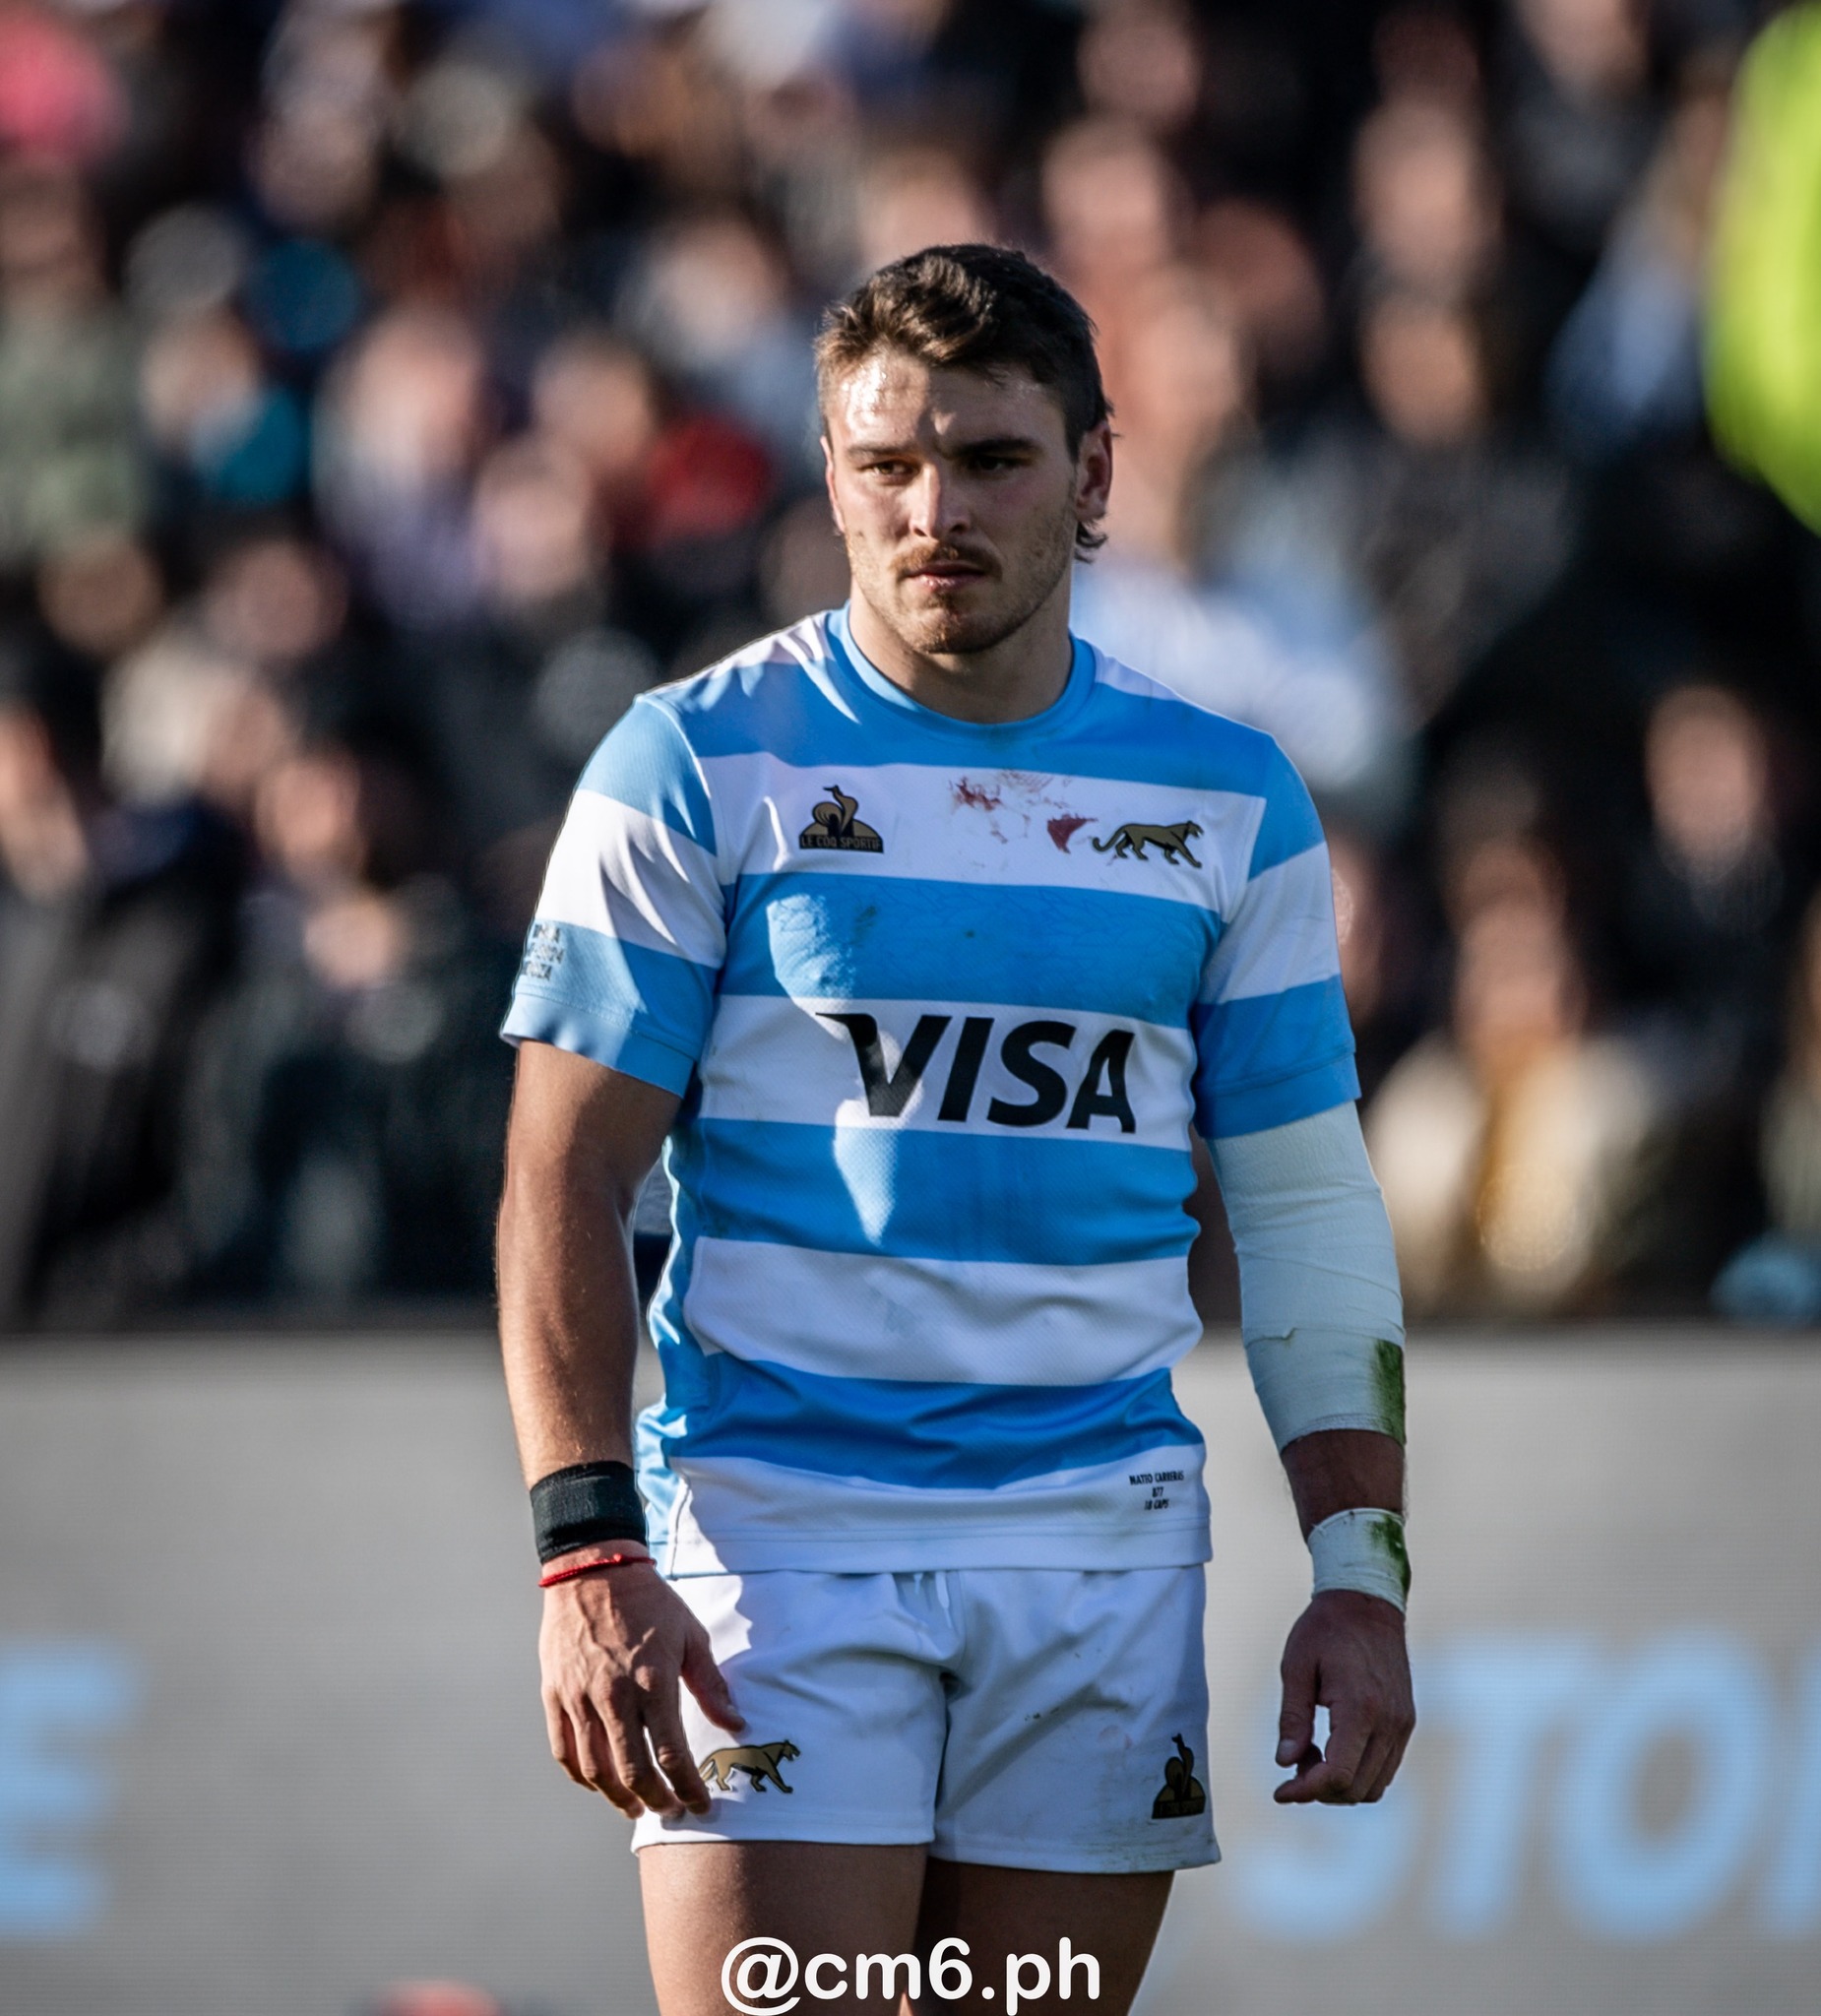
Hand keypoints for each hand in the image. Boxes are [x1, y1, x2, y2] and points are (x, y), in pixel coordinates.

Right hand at [540, 1564, 744, 1816]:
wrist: (593, 1570)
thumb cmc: (649, 1602)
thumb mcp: (690, 1635)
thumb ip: (711, 1684)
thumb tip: (736, 1724)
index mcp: (652, 1681)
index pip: (671, 1753)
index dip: (688, 1787)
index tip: (701, 1805)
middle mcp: (614, 1696)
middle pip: (632, 1772)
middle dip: (656, 1801)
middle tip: (671, 1811)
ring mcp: (579, 1697)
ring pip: (595, 1770)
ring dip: (617, 1797)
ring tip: (636, 1807)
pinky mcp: (555, 1694)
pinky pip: (564, 1750)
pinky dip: (581, 1777)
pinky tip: (599, 1783)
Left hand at [1273, 1588, 1413, 1804]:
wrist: (1367, 1604)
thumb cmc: (1325, 1630)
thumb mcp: (1296, 1666)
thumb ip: (1293, 1718)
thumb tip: (1285, 1763)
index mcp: (1360, 1708)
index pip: (1339, 1775)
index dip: (1307, 1791)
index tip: (1280, 1792)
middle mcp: (1389, 1722)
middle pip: (1357, 1788)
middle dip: (1320, 1790)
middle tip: (1293, 1767)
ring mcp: (1402, 1725)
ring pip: (1375, 1786)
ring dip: (1340, 1786)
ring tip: (1311, 1755)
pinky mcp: (1405, 1723)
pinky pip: (1385, 1768)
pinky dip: (1358, 1773)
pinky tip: (1333, 1749)